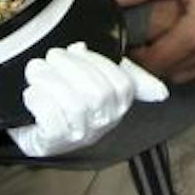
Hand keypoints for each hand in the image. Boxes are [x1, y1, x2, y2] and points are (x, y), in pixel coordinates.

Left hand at [7, 42, 170, 156]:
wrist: (34, 123)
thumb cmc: (71, 94)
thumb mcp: (101, 77)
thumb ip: (129, 74)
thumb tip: (162, 94)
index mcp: (119, 105)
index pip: (121, 84)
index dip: (97, 63)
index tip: (77, 50)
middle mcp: (103, 124)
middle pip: (96, 93)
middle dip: (70, 68)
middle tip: (51, 56)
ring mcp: (79, 136)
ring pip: (73, 105)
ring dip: (50, 80)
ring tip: (36, 70)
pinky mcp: (52, 143)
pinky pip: (51, 119)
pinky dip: (38, 99)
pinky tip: (32, 93)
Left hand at [114, 0, 194, 83]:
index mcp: (193, 37)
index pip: (154, 63)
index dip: (135, 59)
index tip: (126, 46)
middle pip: (171, 74)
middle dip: (152, 64)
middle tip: (141, 45)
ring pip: (191, 76)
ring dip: (174, 67)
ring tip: (165, 46)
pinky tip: (193, 48)